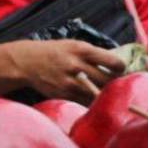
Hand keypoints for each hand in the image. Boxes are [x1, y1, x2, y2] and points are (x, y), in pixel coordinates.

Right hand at [6, 40, 124, 101]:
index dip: (121, 68)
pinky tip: (94, 96)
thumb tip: (120, 66)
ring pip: (99, 93)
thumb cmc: (55, 52)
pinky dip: (93, 100)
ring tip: (107, 90)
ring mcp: (70, 82)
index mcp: (81, 50)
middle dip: (116, 82)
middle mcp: (76, 66)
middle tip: (117, 82)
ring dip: (106, 93)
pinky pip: (87, 102)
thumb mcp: (74, 45)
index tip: (120, 69)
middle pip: (109, 80)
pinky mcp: (65, 95)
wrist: (26, 62)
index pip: (113, 62)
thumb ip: (94, 54)